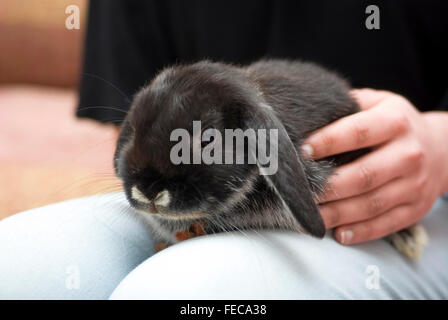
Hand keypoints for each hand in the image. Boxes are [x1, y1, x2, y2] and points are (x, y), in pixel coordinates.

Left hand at [303, 88, 447, 244]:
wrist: (441, 150)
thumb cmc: (395, 125)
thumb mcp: (379, 103)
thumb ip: (349, 105)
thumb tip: (310, 111)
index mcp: (396, 122)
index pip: (358, 132)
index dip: (328, 142)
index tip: (302, 152)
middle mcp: (408, 154)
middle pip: (364, 175)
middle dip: (328, 187)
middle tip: (299, 192)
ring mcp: (414, 184)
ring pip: (371, 204)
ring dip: (337, 214)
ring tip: (310, 217)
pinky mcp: (415, 209)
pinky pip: (386, 224)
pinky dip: (361, 232)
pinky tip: (339, 234)